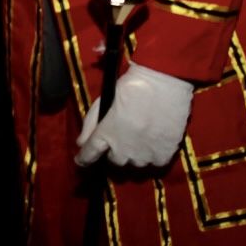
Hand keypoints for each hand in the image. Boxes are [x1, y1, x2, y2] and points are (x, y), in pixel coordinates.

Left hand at [75, 63, 193, 167]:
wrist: (164, 81)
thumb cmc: (133, 86)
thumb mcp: (104, 100)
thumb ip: (90, 124)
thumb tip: (81, 143)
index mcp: (105, 134)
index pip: (89, 155)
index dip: (84, 159)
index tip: (81, 161)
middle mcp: (123, 149)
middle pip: (114, 161)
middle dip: (115, 150)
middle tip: (123, 134)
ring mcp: (144, 154)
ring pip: (135, 163)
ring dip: (135, 153)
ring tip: (141, 134)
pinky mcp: (163, 154)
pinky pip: (155, 163)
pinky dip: (154, 155)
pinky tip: (155, 139)